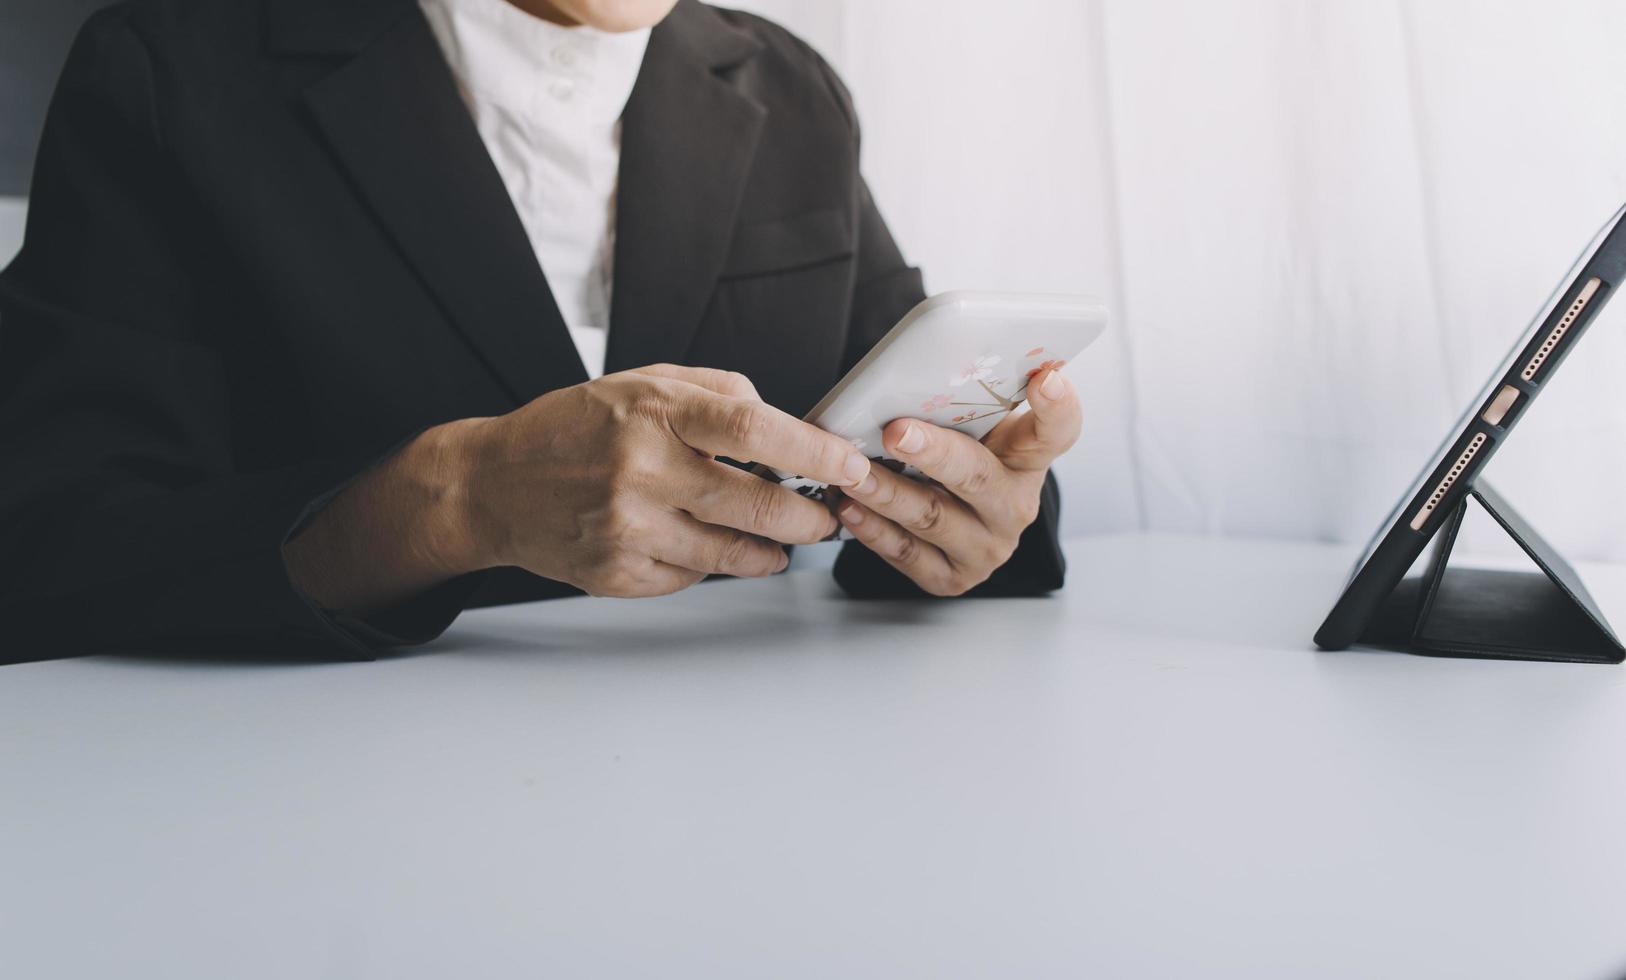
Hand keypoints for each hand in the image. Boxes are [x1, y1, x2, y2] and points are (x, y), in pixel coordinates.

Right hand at [445, 364, 870, 596]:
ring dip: (772, 548)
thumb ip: (716, 393)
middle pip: (756, 503)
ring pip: (733, 553)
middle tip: (826, 515)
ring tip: (781, 537)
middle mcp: (640, 470)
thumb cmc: (574, 428)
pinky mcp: (618, 573)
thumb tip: (784, 424)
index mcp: (653, 412)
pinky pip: (693, 576)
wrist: (494, 485)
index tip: (850, 464)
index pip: (754, 430)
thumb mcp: (640, 383)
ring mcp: (628, 528)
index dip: (813, 451)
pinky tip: (708, 544)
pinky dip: (714, 563)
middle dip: (809, 515)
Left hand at [833, 365, 1080, 595]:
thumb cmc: (962, 456)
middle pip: (977, 476)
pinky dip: (873, 530)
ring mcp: (987, 547)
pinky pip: (907, 554)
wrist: (956, 517)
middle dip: (934, 453)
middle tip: (897, 431)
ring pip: (932, 517)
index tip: (1045, 379)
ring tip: (853, 472)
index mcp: (1029, 458)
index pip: (1059, 430)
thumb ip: (967, 401)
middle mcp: (1016, 506)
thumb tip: (928, 357)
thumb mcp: (976, 427)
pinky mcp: (952, 577)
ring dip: (886, 492)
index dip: (1056, 405)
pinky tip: (849, 506)